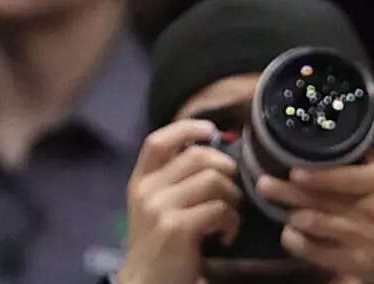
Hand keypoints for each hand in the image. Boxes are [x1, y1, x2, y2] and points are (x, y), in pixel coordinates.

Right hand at [118, 120, 241, 283]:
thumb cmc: (158, 244)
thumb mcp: (155, 206)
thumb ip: (173, 178)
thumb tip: (213, 146)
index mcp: (140, 181)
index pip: (157, 141)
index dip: (187, 128)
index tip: (211, 131)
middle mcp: (147, 191)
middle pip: (198, 156)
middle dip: (226, 168)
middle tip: (232, 189)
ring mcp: (160, 209)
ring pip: (214, 180)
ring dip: (233, 196)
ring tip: (230, 215)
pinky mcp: (177, 228)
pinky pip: (220, 209)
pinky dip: (233, 221)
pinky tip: (227, 235)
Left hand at [258, 82, 373, 283]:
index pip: (345, 180)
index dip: (317, 178)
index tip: (293, 169)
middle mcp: (369, 212)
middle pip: (322, 203)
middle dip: (290, 195)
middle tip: (263, 183)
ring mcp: (358, 241)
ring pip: (316, 228)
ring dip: (291, 216)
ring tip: (271, 202)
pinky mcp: (349, 262)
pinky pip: (316, 254)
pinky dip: (298, 244)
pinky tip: (287, 232)